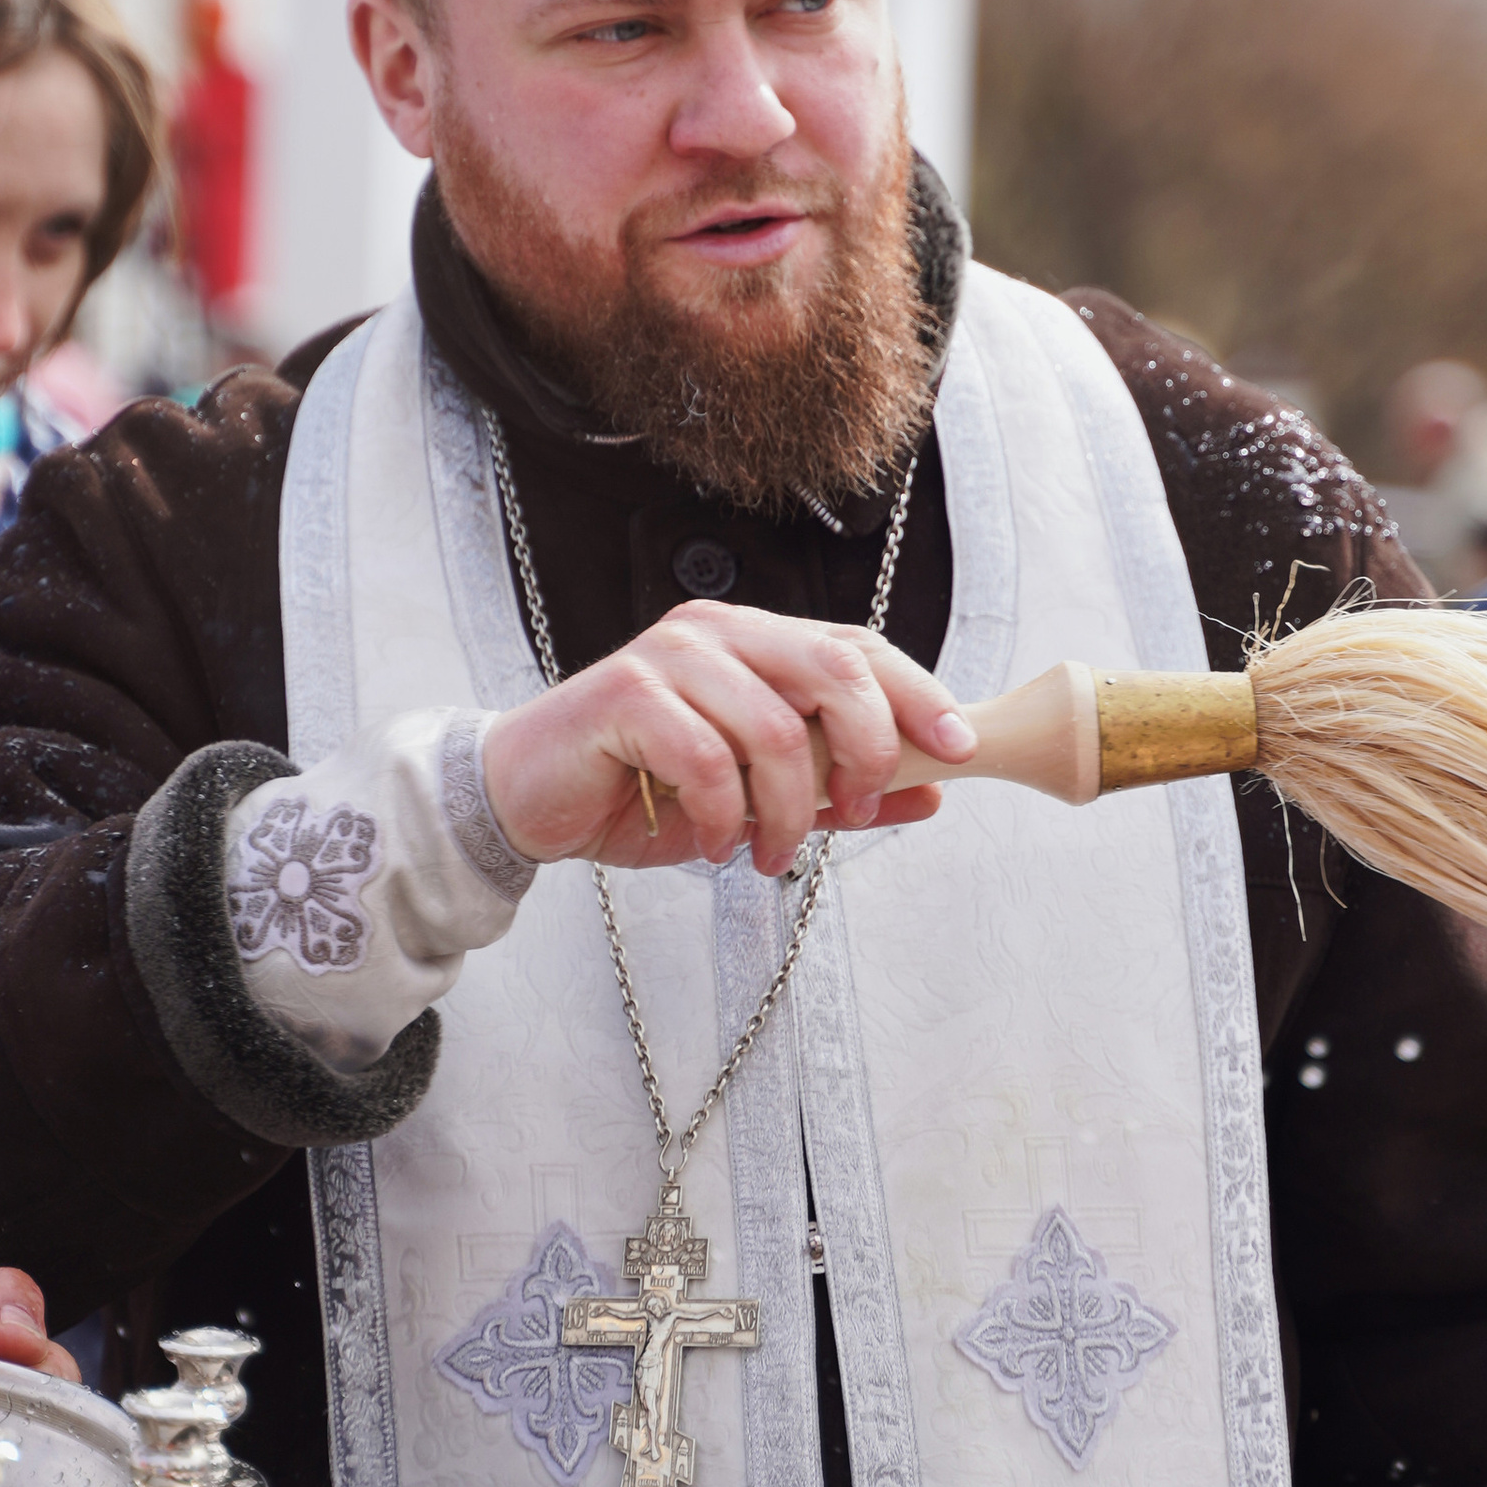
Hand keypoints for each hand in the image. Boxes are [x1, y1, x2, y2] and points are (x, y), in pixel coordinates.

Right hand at [481, 600, 976, 877]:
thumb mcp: (757, 798)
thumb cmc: (639, 789)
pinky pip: (707, 758)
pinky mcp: (625, 696)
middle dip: (866, 750)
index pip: (857, 647)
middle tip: (858, 814)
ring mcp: (669, 657)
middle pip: (832, 669)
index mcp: (754, 640)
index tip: (959, 749)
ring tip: (771, 854)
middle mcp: (716, 633)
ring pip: (773, 727)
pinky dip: (727, 814)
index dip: (917, 694)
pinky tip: (720, 843)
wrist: (527, 801)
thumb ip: (838, 789)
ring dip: (790, 809)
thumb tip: (931, 794)